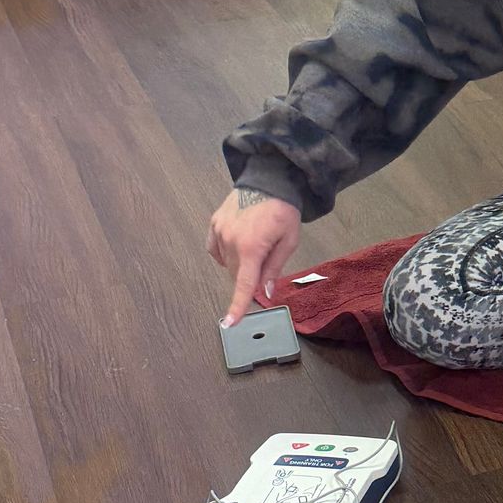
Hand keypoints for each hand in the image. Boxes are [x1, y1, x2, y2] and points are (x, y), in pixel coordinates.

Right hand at [208, 185, 300, 323]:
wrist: (268, 179)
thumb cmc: (283, 210)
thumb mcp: (288, 240)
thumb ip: (275, 267)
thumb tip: (266, 292)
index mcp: (252, 248)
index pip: (243, 284)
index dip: (237, 306)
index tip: (229, 323)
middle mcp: (231, 241)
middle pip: (237, 275)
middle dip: (250, 275)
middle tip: (266, 257)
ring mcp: (219, 231)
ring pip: (227, 263)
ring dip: (239, 262)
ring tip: (255, 241)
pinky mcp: (214, 223)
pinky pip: (216, 250)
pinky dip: (226, 253)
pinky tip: (238, 243)